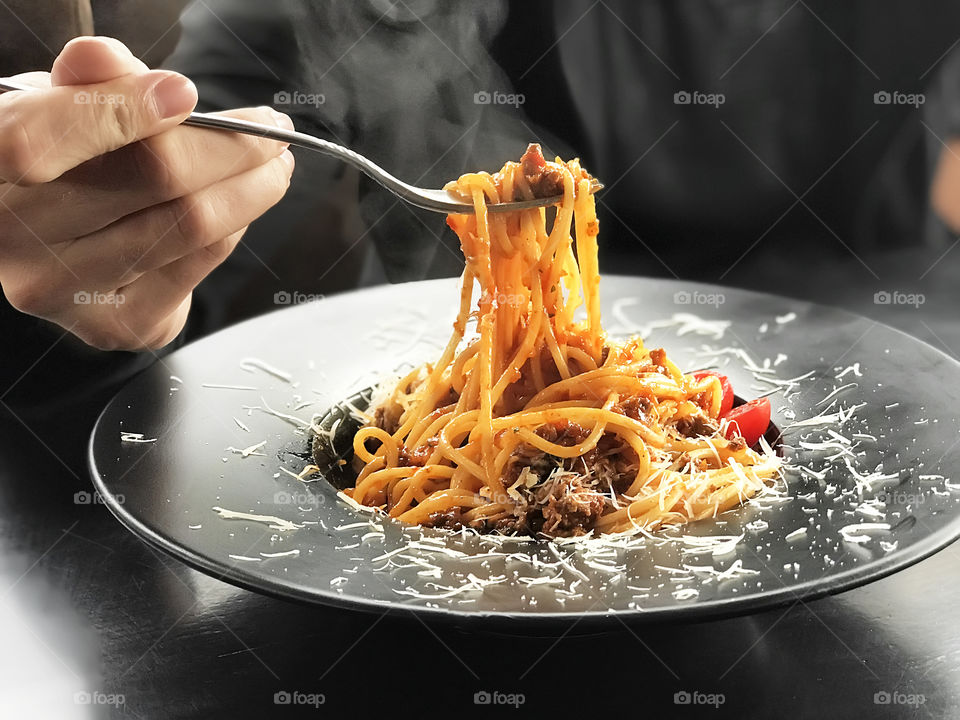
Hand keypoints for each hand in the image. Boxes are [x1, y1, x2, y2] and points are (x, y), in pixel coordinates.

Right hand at [0, 37, 294, 349]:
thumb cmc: (62, 159)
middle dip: (234, 147)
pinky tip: (239, 207)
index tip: (187, 94)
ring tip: (273, 166)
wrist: (55, 244)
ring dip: (252, 189)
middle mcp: (14, 240)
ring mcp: (63, 290)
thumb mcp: (56, 105)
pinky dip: (233, 227)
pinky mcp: (114, 325)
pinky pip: (200, 265)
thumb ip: (85, 82)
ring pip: (190, 225)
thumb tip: (107, 59)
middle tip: (272, 131)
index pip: (38, 141)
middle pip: (151, 179)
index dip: (121, 111)